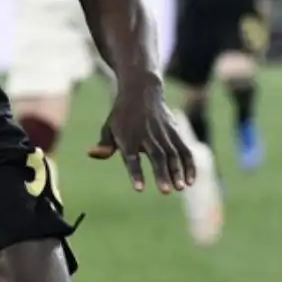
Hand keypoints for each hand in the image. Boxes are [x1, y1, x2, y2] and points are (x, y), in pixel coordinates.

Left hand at [87, 78, 196, 193]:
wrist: (141, 90)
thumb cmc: (122, 115)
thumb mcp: (109, 126)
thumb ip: (105, 144)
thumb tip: (90, 153)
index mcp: (129, 137)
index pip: (132, 157)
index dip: (135, 173)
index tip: (139, 188)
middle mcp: (148, 135)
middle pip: (157, 156)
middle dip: (162, 174)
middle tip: (166, 191)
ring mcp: (163, 133)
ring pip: (173, 153)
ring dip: (178, 171)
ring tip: (180, 188)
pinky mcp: (175, 132)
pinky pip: (185, 149)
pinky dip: (189, 164)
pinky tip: (190, 181)